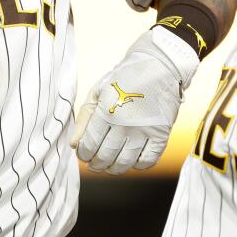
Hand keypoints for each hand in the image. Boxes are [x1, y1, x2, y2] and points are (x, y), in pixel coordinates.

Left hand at [71, 27, 197, 173]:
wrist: (159, 67)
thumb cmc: (124, 79)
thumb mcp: (98, 92)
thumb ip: (84, 118)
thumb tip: (74, 144)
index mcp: (106, 112)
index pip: (90, 145)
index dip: (84, 154)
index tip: (84, 153)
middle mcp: (125, 125)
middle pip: (106, 157)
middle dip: (96, 164)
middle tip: (94, 162)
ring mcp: (144, 132)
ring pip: (125, 163)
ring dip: (114, 168)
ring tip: (109, 165)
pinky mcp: (162, 135)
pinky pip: (148, 161)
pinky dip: (138, 166)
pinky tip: (131, 161)